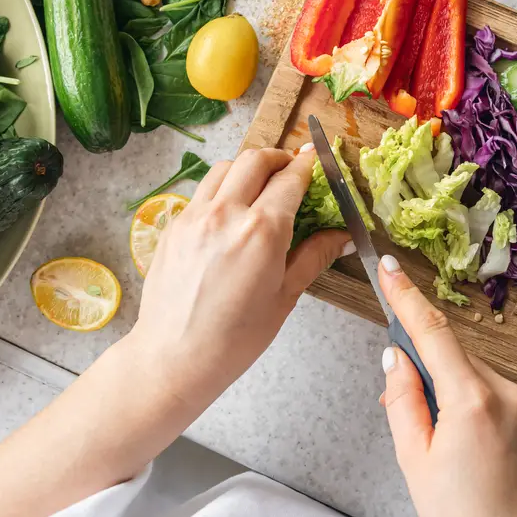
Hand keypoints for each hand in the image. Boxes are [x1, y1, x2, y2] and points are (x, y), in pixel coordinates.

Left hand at [130, 146, 351, 404]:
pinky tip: (230, 212)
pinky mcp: (173, 226)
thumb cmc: (235, 338)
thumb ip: (314, 256)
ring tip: (261, 185)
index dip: (309, 165)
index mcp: (261, 231)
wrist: (174, 358)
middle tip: (292, 169)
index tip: (318, 161)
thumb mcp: (285, 296)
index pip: (291, 178)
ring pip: (224, 168)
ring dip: (247, 168)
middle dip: (279, 158)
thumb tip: (343, 236)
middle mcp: (225, 214)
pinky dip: (221, 189)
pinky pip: (202, 192)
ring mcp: (194, 217)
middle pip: (255, 159)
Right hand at [378, 256, 516, 516]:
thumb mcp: (412, 459)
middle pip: (455, 355)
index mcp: (472, 402)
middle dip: (426, 367)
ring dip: (453, 389)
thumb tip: (395, 357)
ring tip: (443, 442)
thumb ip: (401, 399)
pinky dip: (475, 402)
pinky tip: (469, 442)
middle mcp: (508, 393)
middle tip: (403, 400)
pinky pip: (497, 391)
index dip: (408, 297)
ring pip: (476, 374)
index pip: (433, 332)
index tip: (391, 268)